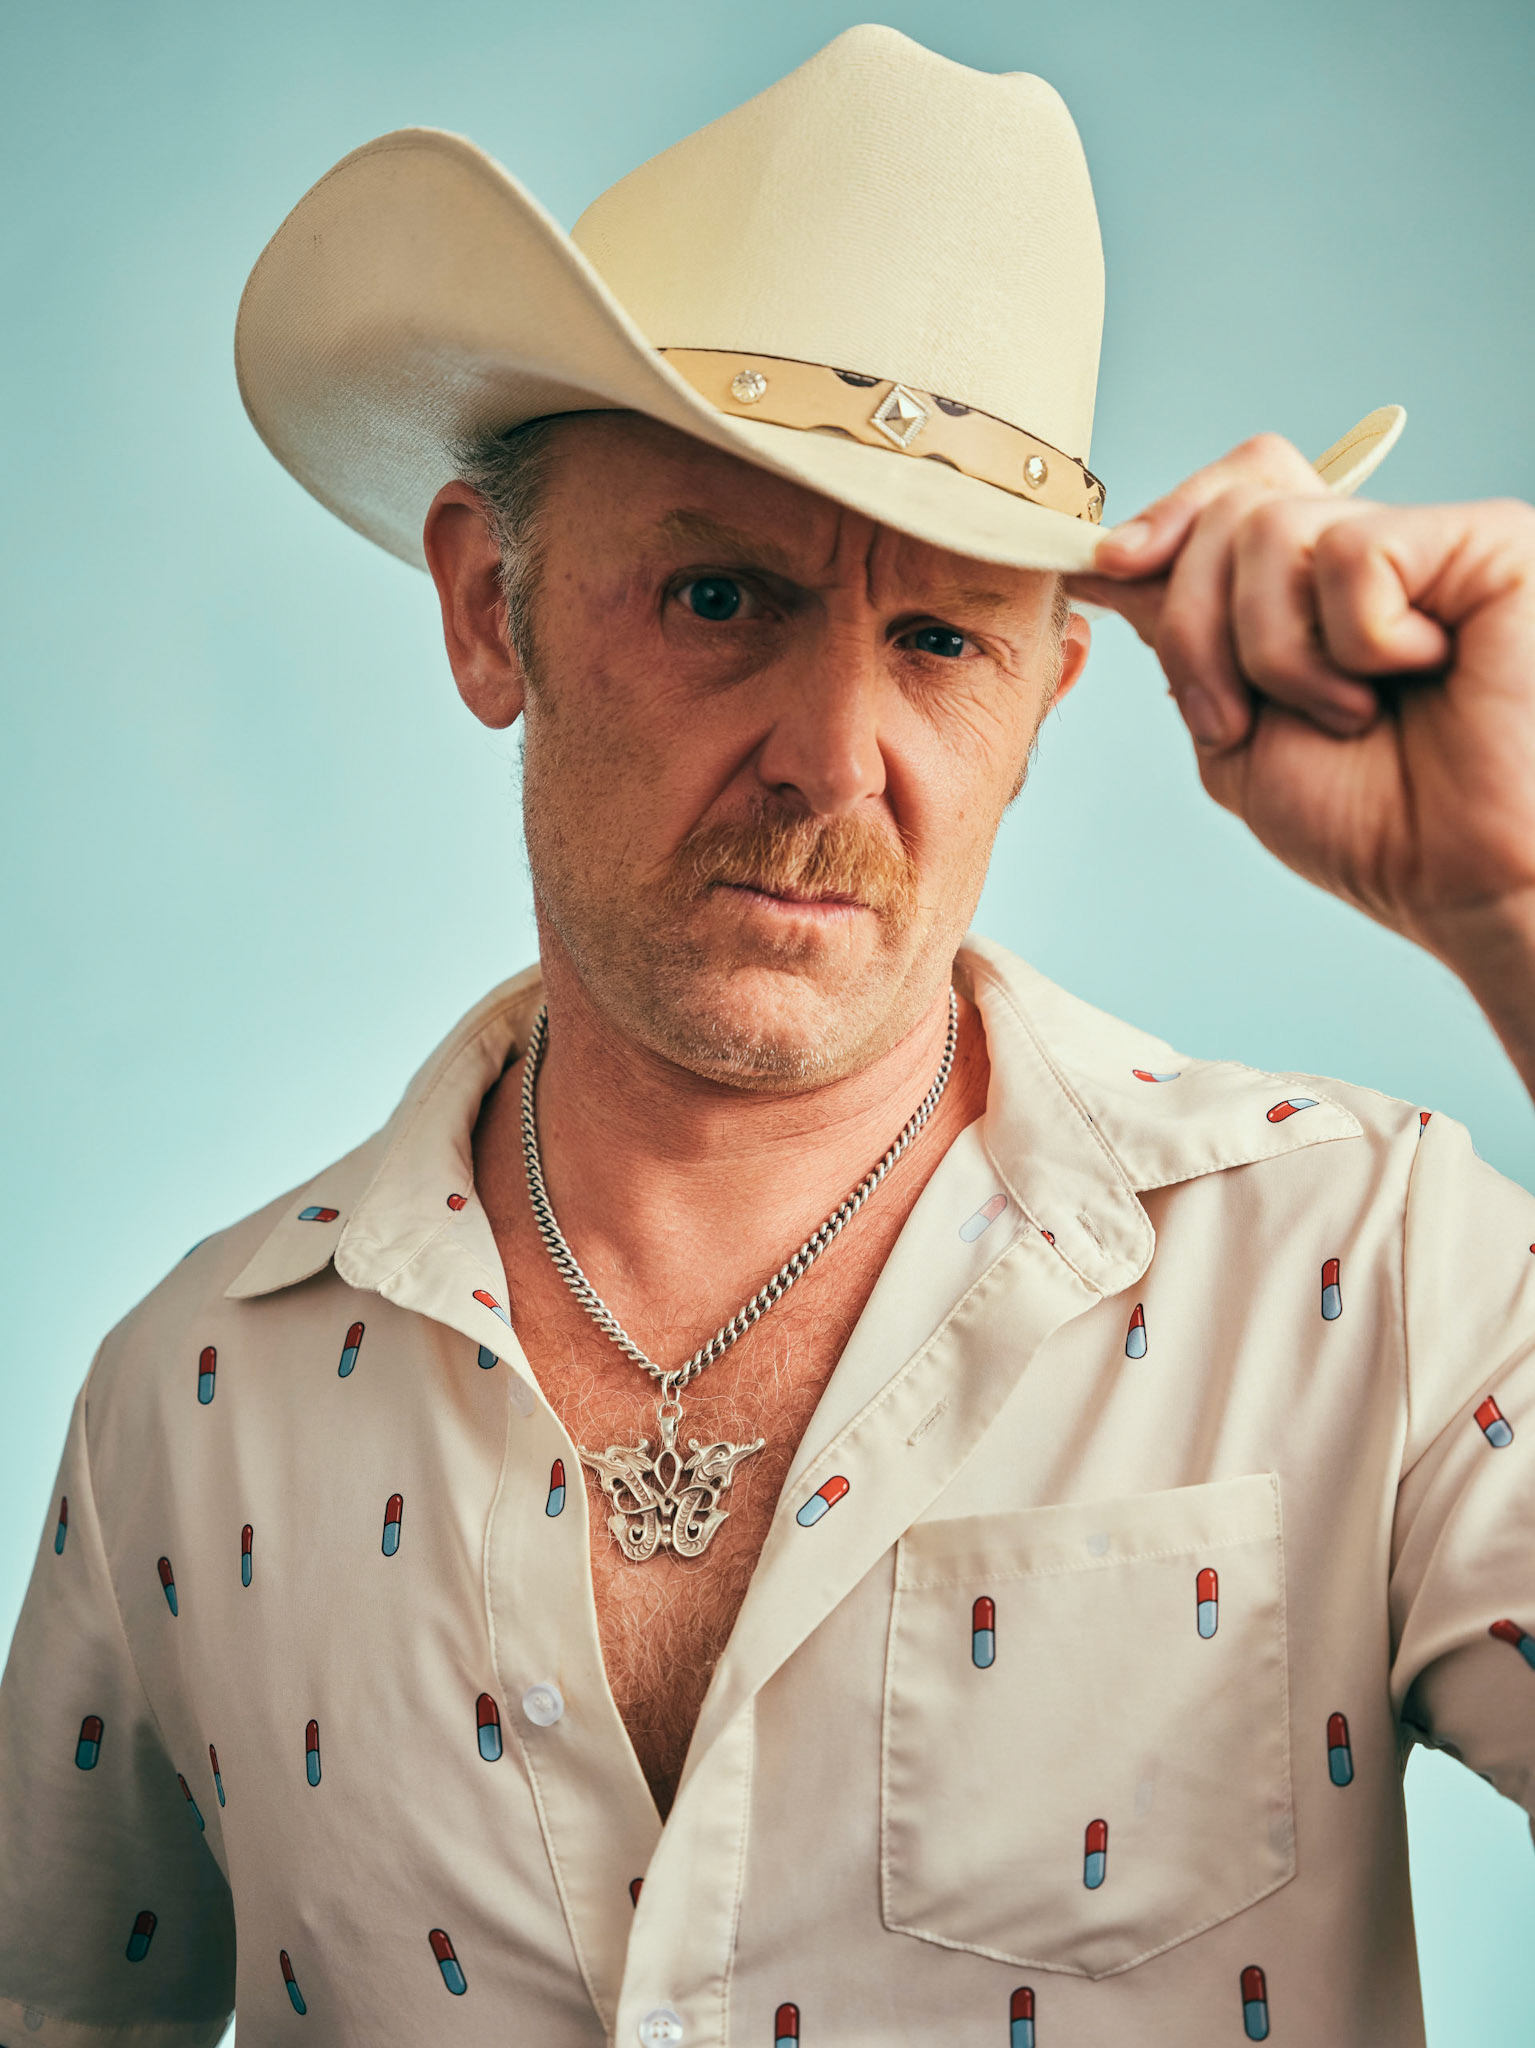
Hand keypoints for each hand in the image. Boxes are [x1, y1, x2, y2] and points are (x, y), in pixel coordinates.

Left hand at [1064, 437, 1534, 982]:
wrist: (1468, 881)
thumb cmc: (1377, 827)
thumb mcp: (1237, 738)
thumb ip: (1182, 644)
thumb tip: (1117, 561)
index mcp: (1314, 596)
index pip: (1225, 500)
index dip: (1159, 522)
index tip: (1104, 568)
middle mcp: (1370, 554)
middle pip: (1228, 509)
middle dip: (1195, 626)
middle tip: (1236, 720)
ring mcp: (1426, 541)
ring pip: (1270, 527)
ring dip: (1272, 653)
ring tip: (1346, 714)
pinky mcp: (1484, 539)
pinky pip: (1351, 551)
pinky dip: (1355, 641)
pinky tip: (1412, 676)